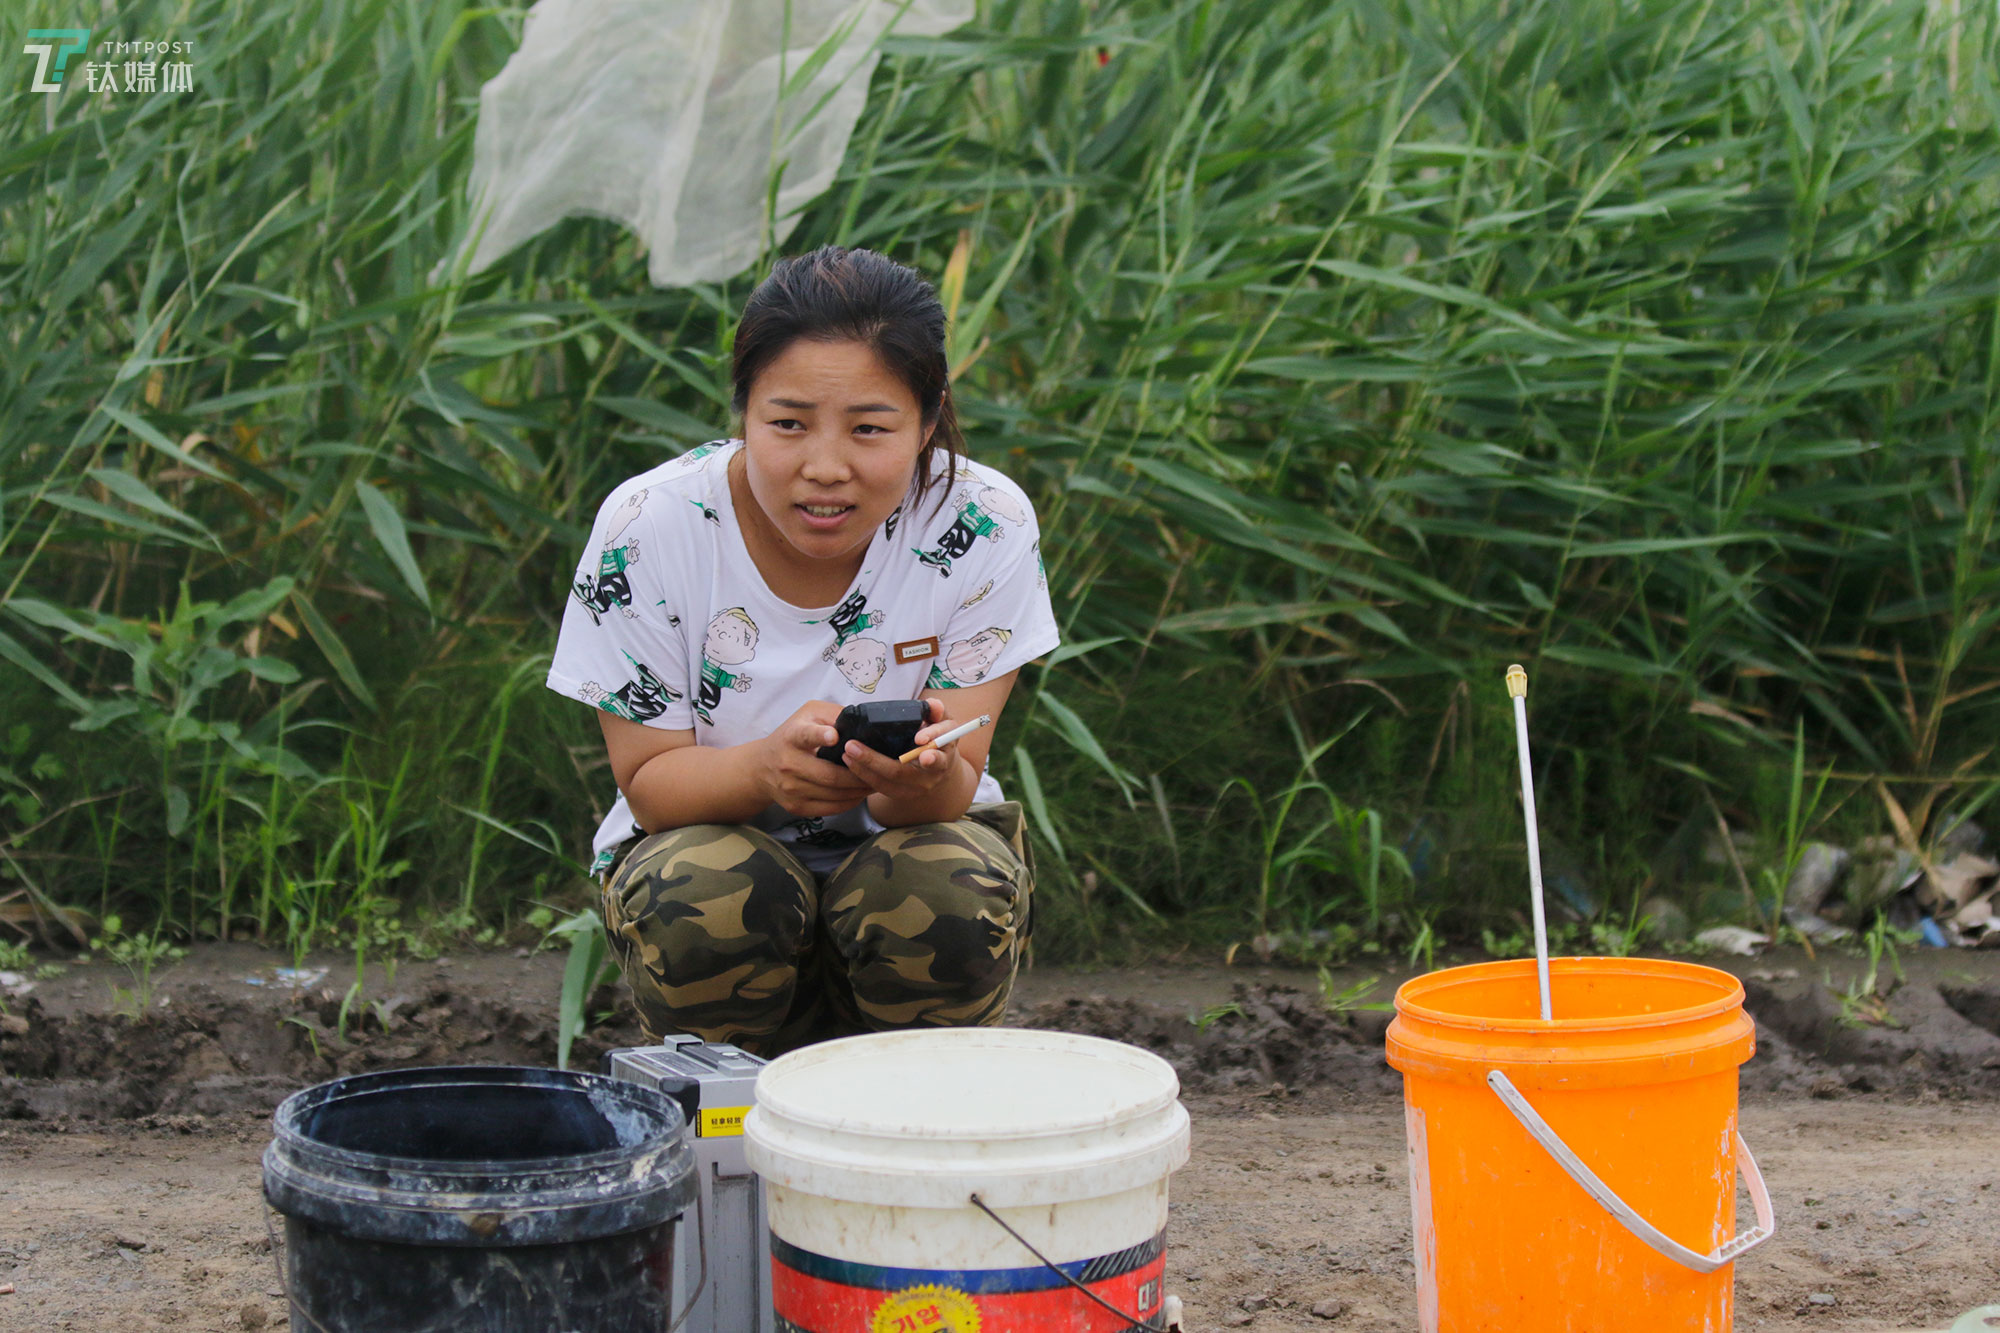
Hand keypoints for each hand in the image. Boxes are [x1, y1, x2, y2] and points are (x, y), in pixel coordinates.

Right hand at [756, 701, 869, 816]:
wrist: (761, 766)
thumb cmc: (792, 735)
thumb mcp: (808, 714)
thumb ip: (833, 715)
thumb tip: (861, 724)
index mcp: (792, 736)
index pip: (805, 736)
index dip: (820, 736)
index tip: (834, 736)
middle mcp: (788, 763)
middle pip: (830, 775)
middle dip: (858, 775)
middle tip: (878, 771)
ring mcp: (791, 788)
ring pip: (834, 794)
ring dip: (859, 790)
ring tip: (875, 782)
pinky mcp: (796, 806)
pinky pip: (831, 808)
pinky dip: (850, 802)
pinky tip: (860, 794)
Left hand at [842, 698, 962, 802]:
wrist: (940, 769)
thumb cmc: (938, 740)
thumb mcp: (943, 724)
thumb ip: (938, 712)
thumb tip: (933, 705)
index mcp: (944, 757)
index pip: (937, 756)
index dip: (928, 749)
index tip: (918, 739)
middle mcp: (930, 777)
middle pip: (901, 772)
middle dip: (874, 760)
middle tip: (852, 746)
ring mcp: (915, 788)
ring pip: (887, 782)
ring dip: (864, 768)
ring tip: (847, 753)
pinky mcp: (902, 794)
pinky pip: (880, 788)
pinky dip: (864, 776)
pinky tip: (851, 764)